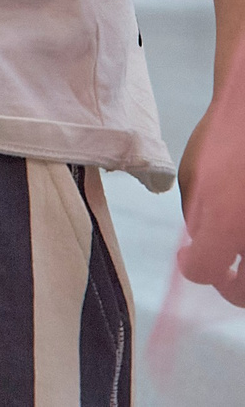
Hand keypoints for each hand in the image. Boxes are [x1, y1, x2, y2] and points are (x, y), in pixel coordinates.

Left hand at [180, 92, 244, 304]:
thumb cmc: (229, 139)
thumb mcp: (195, 175)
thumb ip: (195, 217)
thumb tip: (202, 247)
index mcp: (225, 225)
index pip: (205, 272)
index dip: (192, 266)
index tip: (188, 256)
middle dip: (231, 289)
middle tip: (224, 274)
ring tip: (243, 259)